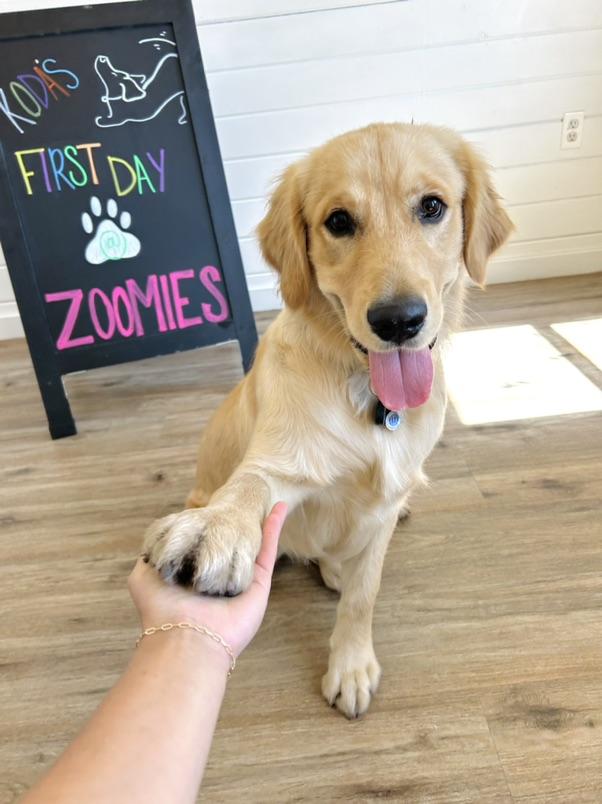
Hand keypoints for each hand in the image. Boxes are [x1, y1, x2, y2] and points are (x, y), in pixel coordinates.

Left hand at [128, 502, 286, 656]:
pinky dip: (275, 526)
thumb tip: (155, 544)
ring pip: (252, 543)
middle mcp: (217, 576)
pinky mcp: (259, 582)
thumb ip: (150, 558)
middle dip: (234, 525)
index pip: (203, 544)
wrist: (186, 639)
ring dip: (259, 522)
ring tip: (263, 499)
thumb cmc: (162, 610)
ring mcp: (240, 578)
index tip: (209, 507)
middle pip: (230, 543)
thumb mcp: (144, 578)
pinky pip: (268, 549)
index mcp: (193, 575)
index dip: (206, 526)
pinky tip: (280, 506)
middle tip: (239, 502)